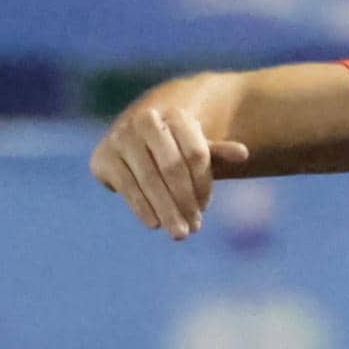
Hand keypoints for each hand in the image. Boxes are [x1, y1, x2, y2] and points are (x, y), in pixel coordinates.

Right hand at [92, 91, 248, 239]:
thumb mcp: (195, 147)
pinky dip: (143, 208)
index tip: (205, 207)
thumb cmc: (172, 146)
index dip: (203, 184)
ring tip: (180, 233)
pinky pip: (128, 187)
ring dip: (166, 211)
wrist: (132, 137)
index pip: (195, 154)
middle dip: (185, 202)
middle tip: (194, 230)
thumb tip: (244, 154)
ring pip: (150, 180)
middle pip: (172, 168)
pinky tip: (155, 224)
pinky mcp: (104, 157)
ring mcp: (121, 137)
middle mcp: (145, 121)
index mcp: (174, 115)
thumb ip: (217, 152)